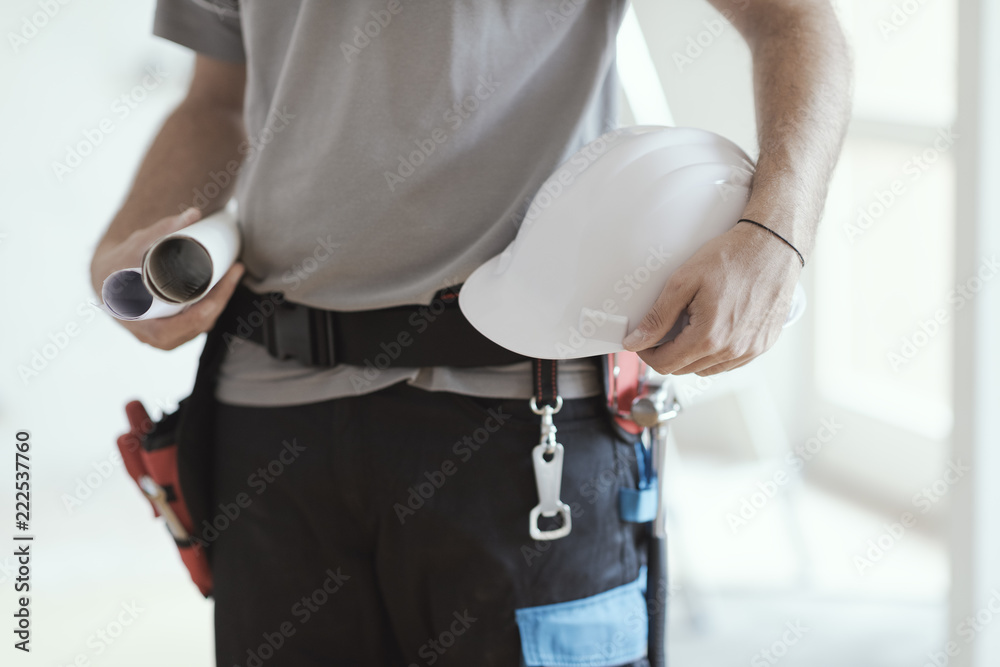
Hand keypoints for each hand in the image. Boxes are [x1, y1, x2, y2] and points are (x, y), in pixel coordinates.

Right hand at [91, 208, 245, 349]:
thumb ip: (163, 230)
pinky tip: (223, 291)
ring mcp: (164, 337)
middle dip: (224, 295)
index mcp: (146, 327)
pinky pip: (195, 323)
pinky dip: (210, 307)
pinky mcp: (169, 330)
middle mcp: (157, 338)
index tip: (230, 274)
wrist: (101, 279)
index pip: (193, 320)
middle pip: (203, 322)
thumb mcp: (135, 247)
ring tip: (232, 273)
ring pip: (201, 324)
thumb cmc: (116, 265)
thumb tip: (194, 213)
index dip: (217, 299)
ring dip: (221, 301)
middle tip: (236, 268)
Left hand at [622, 221, 801, 375]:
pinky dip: (714, 353)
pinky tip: (713, 330)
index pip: (665, 364)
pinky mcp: (762, 346)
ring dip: (691, 355)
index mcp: (709, 337)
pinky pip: (728, 363)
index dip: (647, 352)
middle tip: (665, 327)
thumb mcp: (683, 282)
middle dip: (668, 352)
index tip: (643, 339)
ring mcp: (750, 351)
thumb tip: (635, 341)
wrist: (772, 246)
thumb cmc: (731, 257)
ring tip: (691, 325)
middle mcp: (731, 350)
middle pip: (684, 369)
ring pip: (706, 369)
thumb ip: (657, 317)